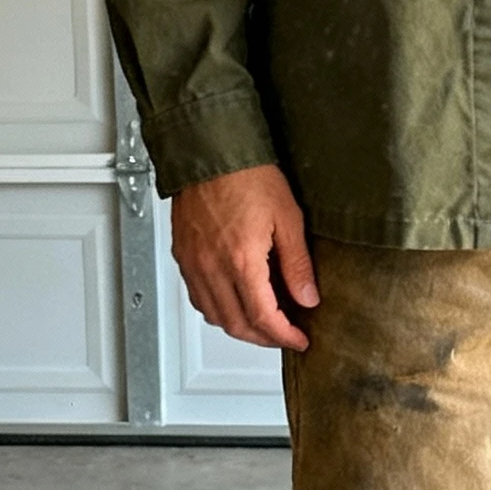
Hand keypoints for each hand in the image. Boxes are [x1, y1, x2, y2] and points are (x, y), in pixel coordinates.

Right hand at [170, 164, 318, 352]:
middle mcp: (212, 267)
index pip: (263, 318)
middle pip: (236, 325)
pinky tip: (232, 302)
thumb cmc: (246, 174)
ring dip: (239, 327)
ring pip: (214, 316)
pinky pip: (197, 297)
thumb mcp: (288, 218)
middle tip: (284, 337)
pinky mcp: (183, 255)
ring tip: (262, 323)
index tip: (298, 339)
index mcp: (241, 261)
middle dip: (263, 339)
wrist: (210, 150)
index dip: (284, 336)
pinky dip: (217, 310)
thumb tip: (307, 297)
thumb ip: (297, 264)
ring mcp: (193, 263)